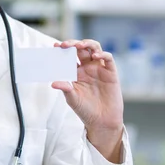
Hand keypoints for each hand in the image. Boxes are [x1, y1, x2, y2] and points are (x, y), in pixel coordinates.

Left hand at [52, 39, 123, 162]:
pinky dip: (103, 54)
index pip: (69, 56)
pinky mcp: (111, 73)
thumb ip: (65, 88)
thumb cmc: (85, 110)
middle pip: (81, 49)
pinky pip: (108, 59)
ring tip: (80, 45)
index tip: (55, 46)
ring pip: (95, 49)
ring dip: (88, 44)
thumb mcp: (72, 99)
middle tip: (65, 45)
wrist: (101, 121)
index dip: (63, 50)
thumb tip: (53, 83)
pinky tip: (96, 56)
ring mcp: (99, 68)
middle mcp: (88, 68)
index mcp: (76, 72)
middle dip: (73, 44)